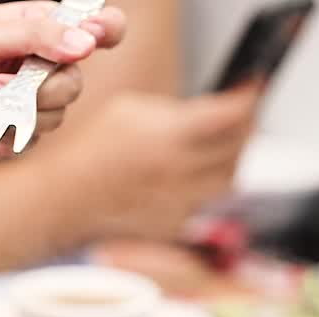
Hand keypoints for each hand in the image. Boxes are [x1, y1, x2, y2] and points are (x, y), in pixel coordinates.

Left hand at [0, 1, 125, 153]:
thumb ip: (34, 36)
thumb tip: (84, 42)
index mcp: (36, 27)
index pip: (89, 25)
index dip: (104, 30)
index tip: (98, 37)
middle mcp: (37, 63)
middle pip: (76, 79)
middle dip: (44, 85)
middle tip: (2, 81)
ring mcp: (28, 99)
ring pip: (58, 112)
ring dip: (19, 109)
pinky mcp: (15, 131)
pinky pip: (33, 138)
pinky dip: (7, 131)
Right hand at [48, 85, 261, 243]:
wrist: (65, 197)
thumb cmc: (90, 150)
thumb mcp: (130, 109)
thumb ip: (174, 111)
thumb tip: (207, 112)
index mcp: (170, 136)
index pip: (231, 114)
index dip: (248, 98)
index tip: (253, 88)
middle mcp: (181, 171)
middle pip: (239, 146)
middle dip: (246, 126)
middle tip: (244, 114)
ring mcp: (180, 202)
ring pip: (229, 178)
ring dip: (232, 158)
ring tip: (222, 145)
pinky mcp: (174, 225)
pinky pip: (205, 202)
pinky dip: (205, 187)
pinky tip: (190, 175)